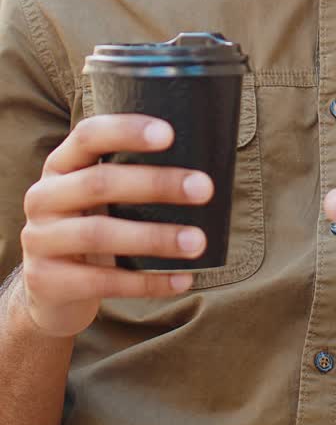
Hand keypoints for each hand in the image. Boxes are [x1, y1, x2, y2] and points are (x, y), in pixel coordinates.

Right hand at [20, 116, 213, 337]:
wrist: (50, 293)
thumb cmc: (92, 229)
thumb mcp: (98, 198)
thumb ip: (130, 176)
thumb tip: (207, 162)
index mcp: (60, 166)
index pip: (88, 135)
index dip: (126, 131)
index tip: (170, 134)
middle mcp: (43, 197)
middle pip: (99, 183)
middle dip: (156, 184)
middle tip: (204, 188)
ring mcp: (39, 240)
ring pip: (100, 234)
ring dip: (155, 237)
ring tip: (197, 241)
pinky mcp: (46, 281)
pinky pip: (103, 282)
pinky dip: (147, 282)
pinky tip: (182, 279)